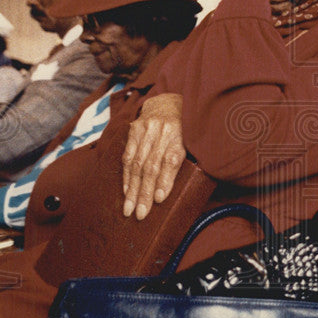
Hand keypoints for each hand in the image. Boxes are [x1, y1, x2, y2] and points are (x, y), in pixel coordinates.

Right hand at [122, 93, 183, 219]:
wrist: (168, 102)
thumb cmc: (184, 130)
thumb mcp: (190, 144)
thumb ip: (181, 164)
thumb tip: (166, 193)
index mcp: (179, 135)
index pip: (170, 160)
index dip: (165, 181)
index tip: (159, 200)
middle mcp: (161, 131)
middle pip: (151, 166)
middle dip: (145, 192)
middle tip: (140, 214)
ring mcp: (145, 129)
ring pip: (137, 164)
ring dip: (132, 189)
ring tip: (129, 208)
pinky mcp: (133, 130)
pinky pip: (128, 156)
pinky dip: (127, 176)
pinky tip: (126, 191)